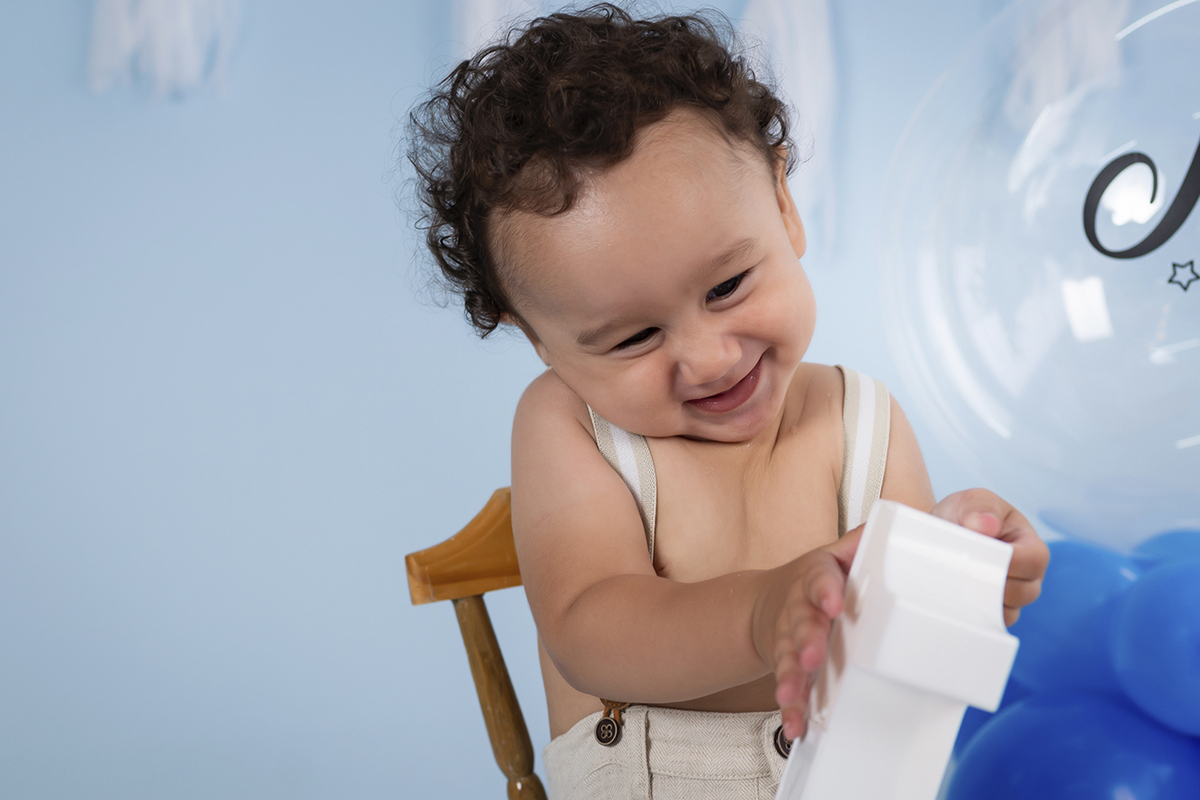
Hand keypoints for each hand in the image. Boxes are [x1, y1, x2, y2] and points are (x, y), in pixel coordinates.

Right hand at [753, 528, 860, 740]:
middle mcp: (799, 606)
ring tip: (793, 697)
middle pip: (800, 620)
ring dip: (791, 677)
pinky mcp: (788, 665)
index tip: (833, 604)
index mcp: (817, 575)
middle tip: (814, 657)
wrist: (767, 601)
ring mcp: (790, 637)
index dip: (824, 590)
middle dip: (806, 639)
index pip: (818, 577)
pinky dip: (791, 707)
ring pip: (788, 656)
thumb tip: (930, 528)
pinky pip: (789, 686)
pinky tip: (796, 726)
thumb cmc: (820, 578)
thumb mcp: (841, 553)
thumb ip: (872, 543)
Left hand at [931, 489, 1049, 625]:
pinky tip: (953, 602)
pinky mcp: (991, 614)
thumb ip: (980, 508)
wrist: (941, 536)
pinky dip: (971, 616)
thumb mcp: (972, 501)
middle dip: (991, 583)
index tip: (978, 554)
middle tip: (963, 572)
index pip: (1032, 559)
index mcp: (1030, 545)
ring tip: (955, 584)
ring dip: (979, 601)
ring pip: (1006, 613)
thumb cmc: (964, 516)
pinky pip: (988, 626)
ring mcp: (1011, 599)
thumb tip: (985, 525)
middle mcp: (1028, 576)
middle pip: (1023, 592)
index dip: (1008, 561)